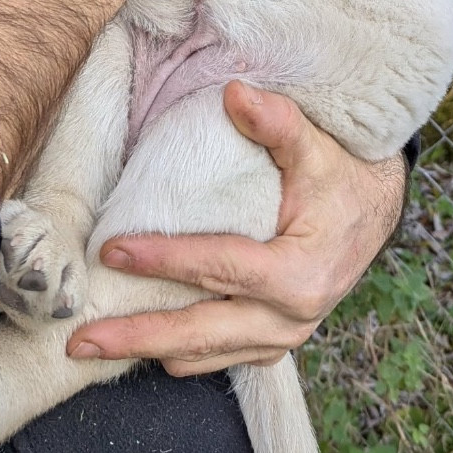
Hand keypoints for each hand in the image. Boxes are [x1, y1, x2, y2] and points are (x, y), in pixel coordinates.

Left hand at [67, 85, 406, 372]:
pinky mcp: (272, 343)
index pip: (221, 268)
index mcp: (300, 274)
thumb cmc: (338, 177)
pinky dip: (179, 354)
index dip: (165, 260)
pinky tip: (139, 345)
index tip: (113, 251)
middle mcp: (291, 318)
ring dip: (147, 351)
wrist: (372, 212)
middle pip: (203, 333)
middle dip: (138, 336)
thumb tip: (235, 94)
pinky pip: (219, 358)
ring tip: (90, 347)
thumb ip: (277, 122)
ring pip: (206, 355)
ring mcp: (282, 338)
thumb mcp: (315, 147)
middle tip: (79, 339)